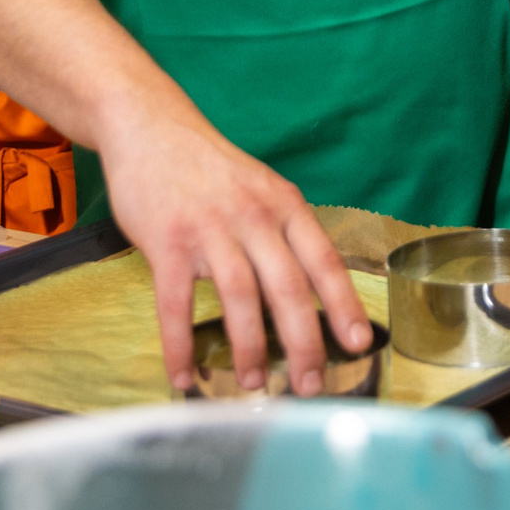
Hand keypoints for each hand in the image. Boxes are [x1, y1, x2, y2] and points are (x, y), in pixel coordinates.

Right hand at [98, 101, 371, 397]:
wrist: (150, 125)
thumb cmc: (209, 168)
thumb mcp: (261, 188)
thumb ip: (284, 232)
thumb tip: (311, 292)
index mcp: (284, 205)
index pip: (325, 261)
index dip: (344, 306)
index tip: (359, 343)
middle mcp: (253, 216)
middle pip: (288, 288)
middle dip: (304, 344)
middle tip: (310, 384)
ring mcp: (209, 228)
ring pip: (240, 298)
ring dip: (248, 349)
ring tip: (254, 384)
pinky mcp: (166, 242)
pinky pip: (175, 305)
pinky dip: (180, 346)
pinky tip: (183, 376)